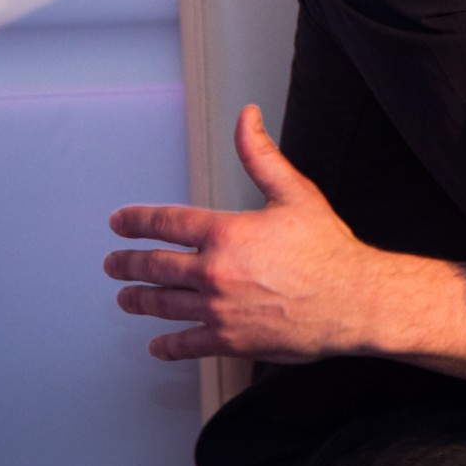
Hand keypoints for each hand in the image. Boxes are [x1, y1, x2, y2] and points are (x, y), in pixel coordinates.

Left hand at [105, 105, 374, 361]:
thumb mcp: (295, 193)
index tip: (120, 222)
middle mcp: (214, 273)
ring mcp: (219, 310)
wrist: (351, 300)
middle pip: (155, 267)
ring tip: (126, 298)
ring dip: (139, 301)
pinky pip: (187, 345)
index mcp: (226, 234)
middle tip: (114, 264)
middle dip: (128, 264)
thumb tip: (246, 120)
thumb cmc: (327, 250)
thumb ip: (261, 155)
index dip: (136, 221)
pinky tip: (158, 344)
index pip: (166, 223)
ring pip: (164, 306)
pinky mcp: (230, 341)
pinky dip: (168, 345)